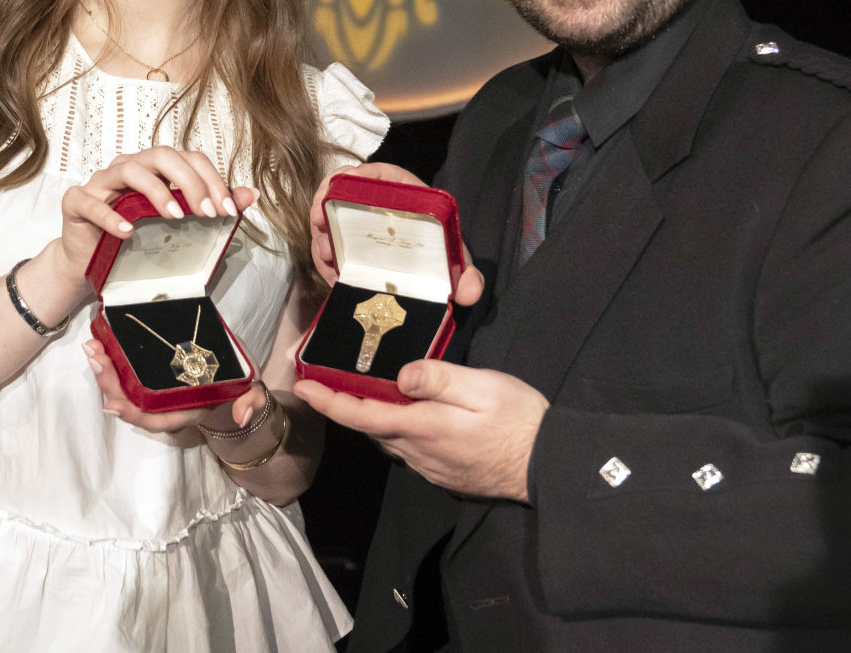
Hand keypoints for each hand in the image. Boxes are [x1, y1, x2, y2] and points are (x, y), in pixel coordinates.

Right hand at [58, 146, 258, 279]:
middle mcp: (129, 167)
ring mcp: (101, 182)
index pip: (188, 159)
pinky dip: (111, 216)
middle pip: (161, 156)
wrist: (89, 264)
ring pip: (129, 169)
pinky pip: (92, 202)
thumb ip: (210, 205)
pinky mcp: (76, 202)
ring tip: (174, 217)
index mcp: (155, 168)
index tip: (228, 211)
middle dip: (189, 182)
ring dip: (155, 191)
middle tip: (207, 213)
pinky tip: (128, 232)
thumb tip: (250, 194)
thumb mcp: (177, 224)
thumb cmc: (134, 240)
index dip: (212, 180)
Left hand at [84, 339, 256, 435]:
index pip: (157, 420)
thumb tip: (242, 414)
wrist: (234, 376)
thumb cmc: (239, 383)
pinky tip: (100, 345)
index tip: (112, 405)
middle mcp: (166, 404)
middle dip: (110, 385)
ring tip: (91, 348)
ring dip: (105, 371)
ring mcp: (157, 389)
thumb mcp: (250, 389)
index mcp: (186, 411)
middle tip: (94, 358)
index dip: (134, 415)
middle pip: (132, 403)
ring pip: (125, 388)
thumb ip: (251, 401)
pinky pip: (127, 373)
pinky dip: (112, 361)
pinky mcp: (152, 373)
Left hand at [294, 361, 548, 501]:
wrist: (548, 466)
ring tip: (367, 392)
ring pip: (389, 440)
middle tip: (331, 380)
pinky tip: (410, 415)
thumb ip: (438, 379)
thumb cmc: (518, 419)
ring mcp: (430, 467)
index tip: (301, 387)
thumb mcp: (482, 386)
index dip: (329, 401)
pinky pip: (409, 450)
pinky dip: (398, 430)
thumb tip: (399, 375)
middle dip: (348, 405)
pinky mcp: (444, 475)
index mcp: (422, 426)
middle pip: (372, 428)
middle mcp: (417, 452)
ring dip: (374, 418)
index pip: (362, 414)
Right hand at [309, 163, 484, 305]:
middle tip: (320, 224)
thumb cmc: (441, 254)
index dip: (355, 174)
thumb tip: (470, 291)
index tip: (342, 183)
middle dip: (324, 205)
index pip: (375, 173)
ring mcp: (355, 225)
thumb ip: (466, 272)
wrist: (431, 274)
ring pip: (328, 222)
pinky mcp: (345, 246)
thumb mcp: (454, 259)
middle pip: (339, 193)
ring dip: (321, 238)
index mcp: (400, 192)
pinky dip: (325, 261)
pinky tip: (333, 276)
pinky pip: (328, 247)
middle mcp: (373, 204)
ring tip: (327, 258)